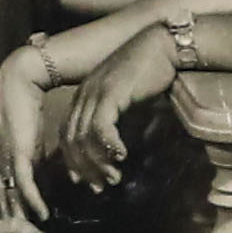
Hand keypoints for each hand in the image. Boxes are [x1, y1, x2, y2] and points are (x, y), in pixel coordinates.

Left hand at [0, 52, 56, 230]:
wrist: (18, 82)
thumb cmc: (25, 110)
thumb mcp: (30, 143)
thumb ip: (35, 162)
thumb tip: (45, 176)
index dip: (0, 220)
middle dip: (7, 229)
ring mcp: (5, 159)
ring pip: (9, 198)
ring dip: (20, 221)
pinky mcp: (17, 151)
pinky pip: (24, 181)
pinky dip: (32, 199)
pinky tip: (41, 215)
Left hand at [54, 34, 158, 194]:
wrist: (163, 44)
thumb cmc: (149, 72)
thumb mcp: (126, 98)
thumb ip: (116, 118)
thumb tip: (117, 147)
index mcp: (84, 96)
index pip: (68, 135)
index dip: (75, 162)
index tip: (87, 181)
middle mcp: (84, 95)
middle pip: (71, 140)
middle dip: (85, 168)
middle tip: (100, 187)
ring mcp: (95, 92)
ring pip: (84, 137)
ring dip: (98, 162)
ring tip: (114, 177)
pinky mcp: (111, 92)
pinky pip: (101, 126)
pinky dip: (109, 145)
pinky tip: (123, 156)